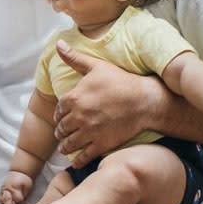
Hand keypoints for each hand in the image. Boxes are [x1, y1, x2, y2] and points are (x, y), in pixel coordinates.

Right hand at [0, 171, 31, 203]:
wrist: (19, 171)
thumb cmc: (24, 179)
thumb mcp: (27, 186)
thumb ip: (24, 195)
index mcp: (14, 187)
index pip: (17, 199)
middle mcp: (6, 188)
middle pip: (7, 200)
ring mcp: (2, 189)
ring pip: (1, 200)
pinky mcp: (1, 190)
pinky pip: (0, 199)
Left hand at [53, 39, 159, 166]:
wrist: (145, 101)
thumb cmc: (121, 81)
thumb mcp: (96, 66)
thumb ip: (74, 58)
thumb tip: (59, 44)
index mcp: (74, 98)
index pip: (58, 110)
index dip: (59, 114)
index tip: (62, 116)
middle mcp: (79, 116)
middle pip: (61, 128)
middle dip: (61, 130)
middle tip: (63, 132)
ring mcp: (90, 132)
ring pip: (68, 144)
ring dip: (65, 146)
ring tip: (67, 146)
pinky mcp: (101, 144)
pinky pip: (83, 156)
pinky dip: (77, 160)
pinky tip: (76, 159)